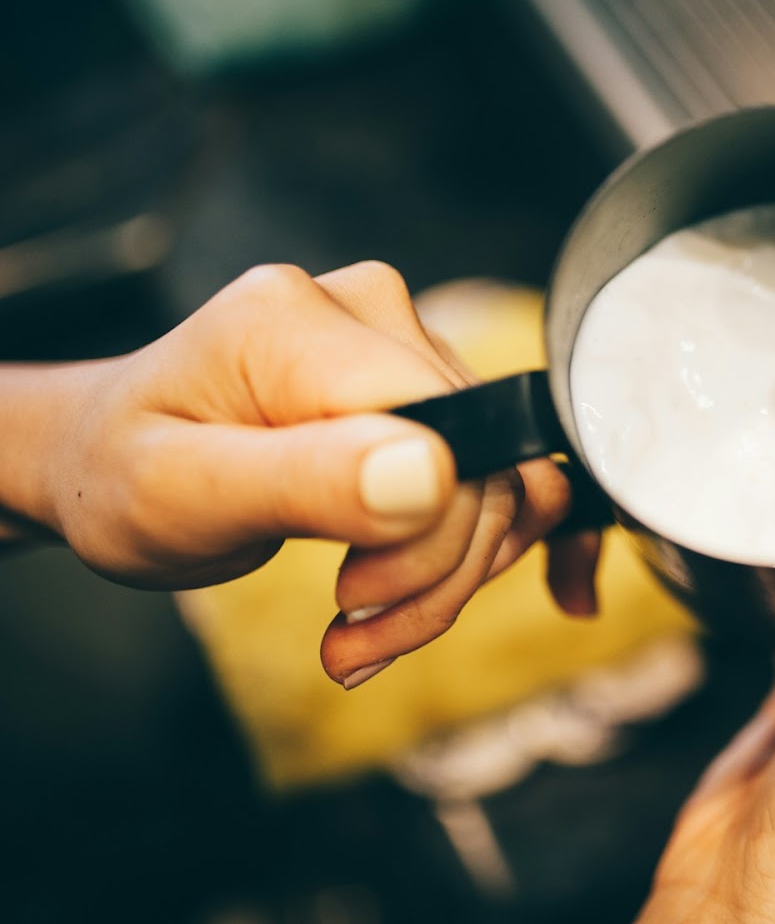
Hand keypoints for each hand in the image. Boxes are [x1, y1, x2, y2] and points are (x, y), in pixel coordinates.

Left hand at [31, 263, 597, 686]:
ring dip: (451, 576)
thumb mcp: (177, 497)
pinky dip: (480, 547)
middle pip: (483, 463)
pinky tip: (428, 595)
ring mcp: (405, 339)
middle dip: (434, 575)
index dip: (429, 537)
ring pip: (499, 479)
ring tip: (366, 629)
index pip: (446, 434)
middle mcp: (369, 309)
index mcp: (296, 323)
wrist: (103, 456)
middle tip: (353, 638)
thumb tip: (435, 474)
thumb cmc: (118, 476)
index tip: (351, 605)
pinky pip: (499, 470)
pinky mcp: (427, 379)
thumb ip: (305, 480)